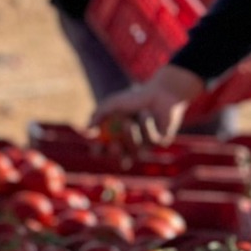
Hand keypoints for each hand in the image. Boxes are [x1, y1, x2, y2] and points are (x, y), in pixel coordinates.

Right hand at [90, 65, 205, 142]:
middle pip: (121, 158)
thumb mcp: (113, 104)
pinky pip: (151, 140)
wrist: (160, 92)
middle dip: (116, 153)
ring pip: (137, 151)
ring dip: (131, 136)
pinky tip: (147, 113)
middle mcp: (132, 144)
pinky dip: (146, 125)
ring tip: (131, 120)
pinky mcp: (162, 142)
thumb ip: (99, 114)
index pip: (106, 151)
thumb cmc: (134, 97)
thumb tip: (89, 129)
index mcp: (118, 137)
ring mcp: (147, 144)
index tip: (96, 148)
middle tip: (114, 145)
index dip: (100, 152)